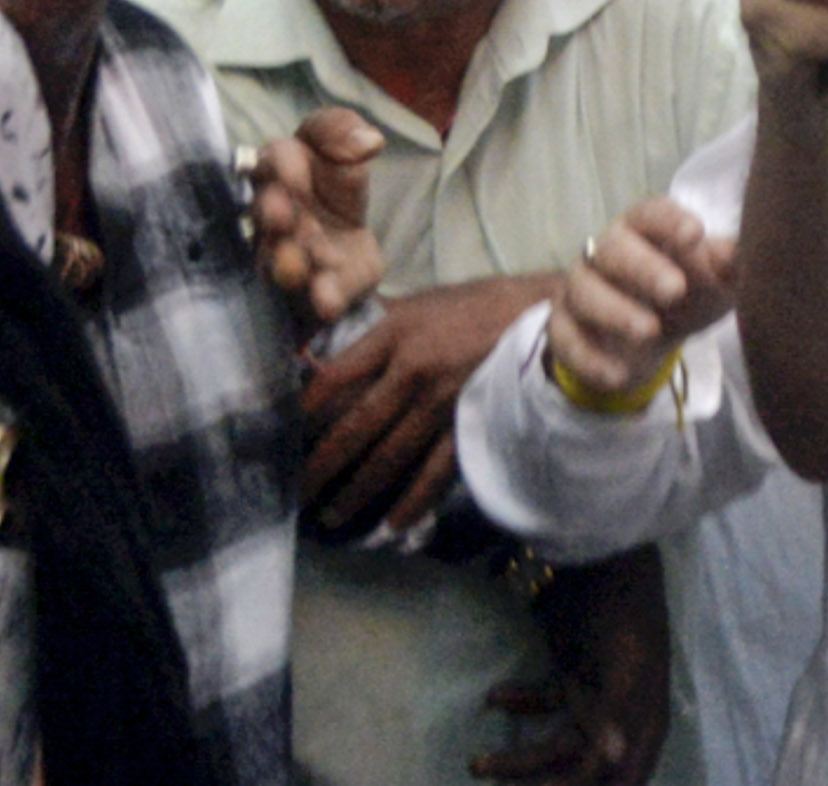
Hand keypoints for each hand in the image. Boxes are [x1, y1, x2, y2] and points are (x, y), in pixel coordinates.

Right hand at [248, 107, 384, 326]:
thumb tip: (370, 142)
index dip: (281, 163)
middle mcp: (275, 213)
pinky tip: (327, 301)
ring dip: (288, 262)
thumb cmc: (332, 183)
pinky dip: (323, 296)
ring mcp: (289, 253)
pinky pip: (316, 293)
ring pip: (281, 258)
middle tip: (281, 218)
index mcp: (279, 168)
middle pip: (266, 211)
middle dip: (272, 214)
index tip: (296, 171)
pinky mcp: (314, 286)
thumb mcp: (344, 145)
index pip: (274, 156)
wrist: (346, 240)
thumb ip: (345, 132)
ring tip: (296, 267)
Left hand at [300, 274, 549, 537]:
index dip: (305, 407)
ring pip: (390, 456)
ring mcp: (443, 402)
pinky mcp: (470, 424)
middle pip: (356, 425)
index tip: (284, 433)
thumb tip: (326, 346)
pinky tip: (392, 524)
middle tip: (297, 493)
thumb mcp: (421, 303)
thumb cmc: (476, 306)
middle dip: (322, 464)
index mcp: (397, 334)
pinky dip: (413, 501)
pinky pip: (436, 471)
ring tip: (332, 516)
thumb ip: (377, 325)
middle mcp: (414, 370)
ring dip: (357, 491)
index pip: (337, 376)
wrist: (542, 315)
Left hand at [475, 544, 671, 785]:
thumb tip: (611, 757)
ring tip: (478, 764)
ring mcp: (595, 696)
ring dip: (519, 760)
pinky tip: (495, 698)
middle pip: (579, 773)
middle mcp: (621, 718)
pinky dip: (521, 707)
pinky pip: (545, 705)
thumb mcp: (630, 660)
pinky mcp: (574, 673)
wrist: (610, 552)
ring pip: (555, 746)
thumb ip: (618, 711)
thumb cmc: (626, 605)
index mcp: (644, 721)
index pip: (620, 781)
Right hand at [544, 196, 740, 406]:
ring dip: (615, 311)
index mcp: (645, 227)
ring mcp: (580, 287)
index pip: (652, 213)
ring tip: (650, 332)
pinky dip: (590, 359)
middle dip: (643, 267)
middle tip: (676, 290)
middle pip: (614, 247)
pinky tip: (619, 374)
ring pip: (584, 290)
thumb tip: (747, 251)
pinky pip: (566, 339)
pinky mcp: (563, 327)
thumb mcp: (717, 279)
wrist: (653, 334)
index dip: (670, 221)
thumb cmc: (690, 291)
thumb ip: (729, 263)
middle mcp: (606, 250)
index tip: (695, 235)